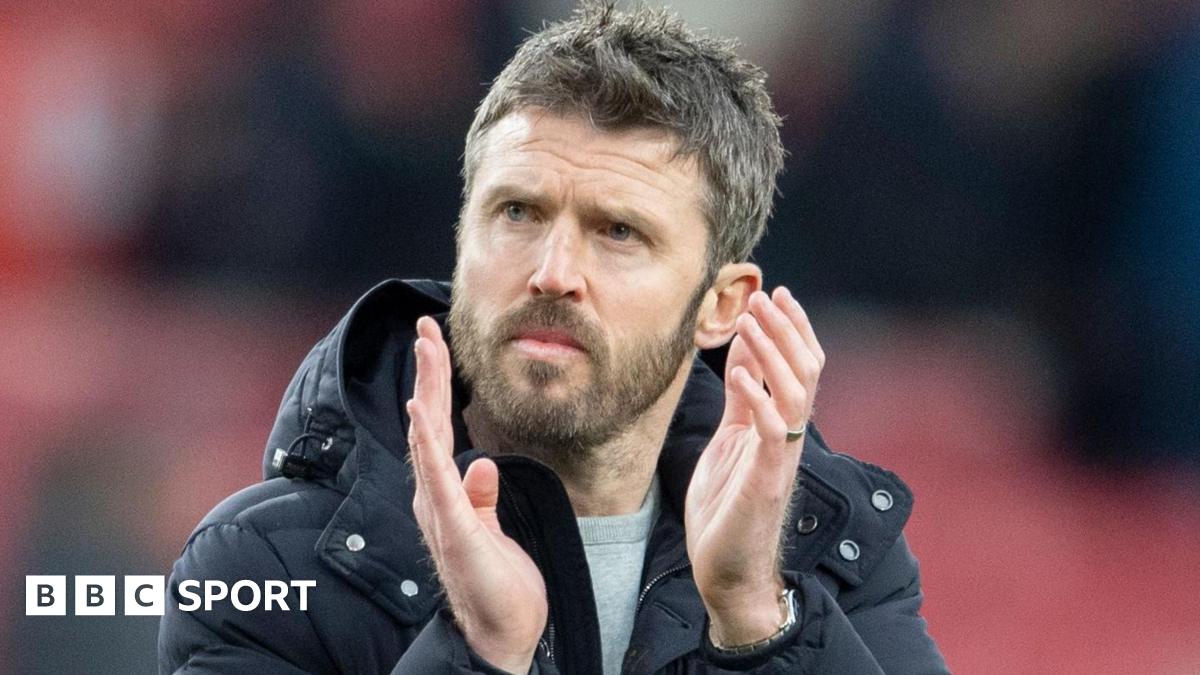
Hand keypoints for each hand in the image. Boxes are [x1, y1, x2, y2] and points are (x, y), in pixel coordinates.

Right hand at [406, 317, 547, 671]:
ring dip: (426, 391)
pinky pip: (436, 477)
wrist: (499, 634)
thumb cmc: (496, 584)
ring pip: (428, 439)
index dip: (434, 383)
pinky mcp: (454, 528)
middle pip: (428, 422)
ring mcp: (439, 510)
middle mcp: (433, 496)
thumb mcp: (492, 530)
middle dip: (427, 372)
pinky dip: (427, 443)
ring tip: (424, 350)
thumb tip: (481, 463)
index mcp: (443, 492)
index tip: (433, 342)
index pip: (438, 427)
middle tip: (424, 326)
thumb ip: (482, 496)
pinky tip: (422, 411)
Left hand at [685, 287, 824, 646]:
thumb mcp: (729, 441)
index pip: (798, 366)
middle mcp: (788, 438)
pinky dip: (761, 401)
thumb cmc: (727, 509)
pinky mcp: (766, 482)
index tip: (776, 294)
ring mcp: (780, 460)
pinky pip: (774, 434)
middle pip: (805, 371)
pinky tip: (742, 379)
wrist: (726, 572)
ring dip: (774, 354)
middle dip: (786, 330)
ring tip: (751, 322)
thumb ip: (741, 402)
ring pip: (796, 395)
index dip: (791, 329)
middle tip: (765, 297)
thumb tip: (745, 358)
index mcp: (779, 427)